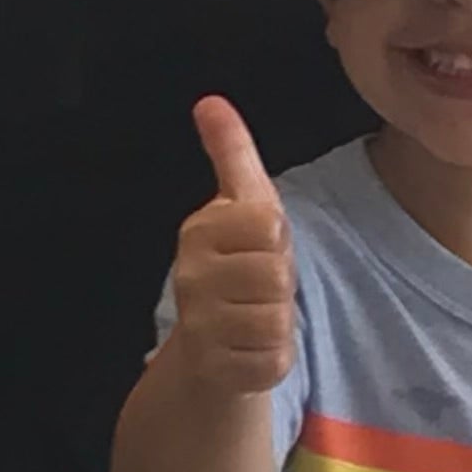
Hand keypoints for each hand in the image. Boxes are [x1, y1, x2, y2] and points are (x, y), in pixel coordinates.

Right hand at [168, 99, 295, 398]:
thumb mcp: (239, 204)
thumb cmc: (235, 266)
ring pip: (277, 317)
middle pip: (276, 272)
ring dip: (279, 321)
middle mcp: (190, 277)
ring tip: (254, 317)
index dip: (276, 237)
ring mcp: (199, 326)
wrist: (208, 350)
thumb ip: (230, 152)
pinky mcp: (218, 371)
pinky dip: (273, 358)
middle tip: (260, 287)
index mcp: (199, 230)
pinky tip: (250, 350)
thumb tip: (211, 100)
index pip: (267, 221)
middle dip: (281, 283)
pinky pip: (274, 359)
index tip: (257, 245)